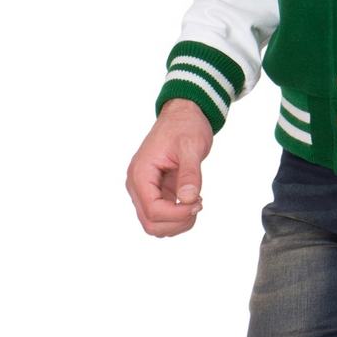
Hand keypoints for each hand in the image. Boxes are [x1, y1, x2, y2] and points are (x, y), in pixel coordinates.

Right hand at [126, 98, 212, 236]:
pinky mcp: (155, 190)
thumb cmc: (186, 125)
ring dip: (177, 222)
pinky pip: (162, 214)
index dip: (176, 214)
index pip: (152, 210)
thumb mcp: (191, 146)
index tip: (198, 203)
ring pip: (154, 223)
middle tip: (199, 205)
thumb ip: (190, 173)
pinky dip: (177, 216)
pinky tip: (192, 201)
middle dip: (176, 222)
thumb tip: (188, 199)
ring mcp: (145, 189)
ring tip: (196, 203)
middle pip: (150, 222)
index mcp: (141, 172)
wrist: (184, 114)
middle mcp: (137, 184)